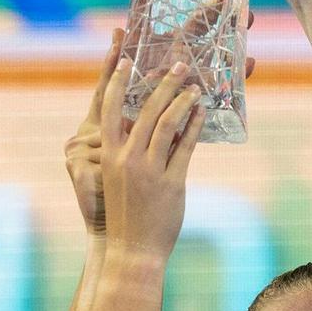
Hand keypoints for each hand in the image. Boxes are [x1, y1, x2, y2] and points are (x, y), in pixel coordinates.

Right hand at [69, 24, 253, 237]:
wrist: (132, 251)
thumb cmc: (124, 213)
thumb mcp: (118, 178)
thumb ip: (127, 150)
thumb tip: (143, 121)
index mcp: (108, 156)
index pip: (110, 108)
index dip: (116, 81)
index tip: (125, 59)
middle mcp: (127, 159)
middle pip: (145, 110)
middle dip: (163, 83)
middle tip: (179, 65)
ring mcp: (149, 171)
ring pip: (168, 124)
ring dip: (183, 100)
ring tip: (195, 86)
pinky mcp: (172, 183)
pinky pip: (186, 147)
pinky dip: (195, 126)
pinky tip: (203, 113)